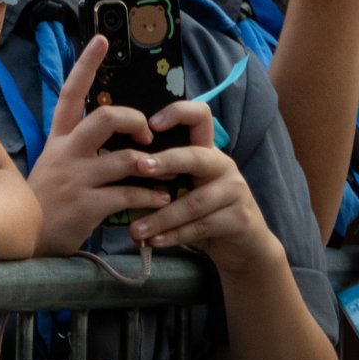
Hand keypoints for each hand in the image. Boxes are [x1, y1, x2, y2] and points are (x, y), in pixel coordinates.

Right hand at [27, 36, 172, 254]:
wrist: (27, 238)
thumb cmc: (48, 198)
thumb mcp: (56, 163)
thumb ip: (81, 145)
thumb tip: (118, 126)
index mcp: (59, 137)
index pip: (71, 92)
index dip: (86, 64)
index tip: (102, 38)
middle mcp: (66, 152)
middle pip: (105, 118)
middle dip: (135, 119)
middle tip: (148, 132)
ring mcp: (75, 178)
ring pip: (125, 158)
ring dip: (154, 166)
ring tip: (167, 175)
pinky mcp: (86, 205)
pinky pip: (129, 194)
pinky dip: (151, 197)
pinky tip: (161, 200)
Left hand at [125, 100, 280, 274]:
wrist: (243, 246)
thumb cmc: (203, 211)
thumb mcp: (184, 187)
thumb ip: (162, 176)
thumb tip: (116, 172)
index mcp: (206, 150)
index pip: (199, 116)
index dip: (177, 113)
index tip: (150, 123)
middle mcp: (223, 165)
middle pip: (196, 156)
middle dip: (166, 161)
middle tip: (140, 167)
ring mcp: (235, 191)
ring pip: (194, 202)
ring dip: (161, 217)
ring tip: (135, 229)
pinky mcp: (239, 219)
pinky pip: (201, 226)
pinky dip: (174, 235)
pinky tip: (154, 241)